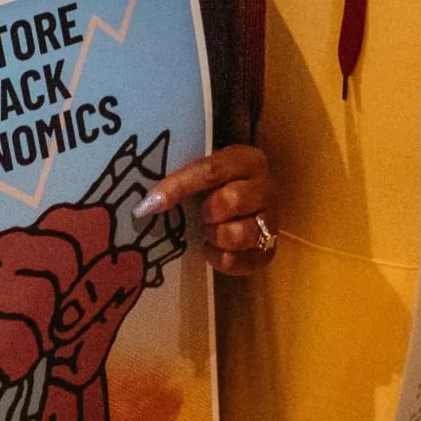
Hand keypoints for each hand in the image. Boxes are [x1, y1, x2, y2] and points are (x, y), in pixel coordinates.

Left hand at [135, 144, 276, 275]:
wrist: (247, 204)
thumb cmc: (217, 185)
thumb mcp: (205, 171)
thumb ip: (184, 179)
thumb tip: (147, 203)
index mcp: (247, 159)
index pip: (210, 171)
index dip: (177, 187)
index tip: (150, 204)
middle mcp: (266, 187)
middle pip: (231, 201)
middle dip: (206, 212)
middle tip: (199, 215)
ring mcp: (272, 220)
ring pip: (240, 233)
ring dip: (215, 235)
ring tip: (208, 230)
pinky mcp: (269, 251)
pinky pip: (241, 261)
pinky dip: (219, 258)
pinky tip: (212, 248)